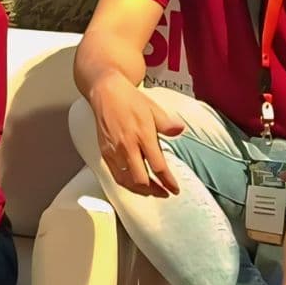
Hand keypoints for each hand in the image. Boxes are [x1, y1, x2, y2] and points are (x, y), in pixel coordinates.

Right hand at [90, 78, 187, 198]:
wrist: (106, 93)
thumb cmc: (130, 100)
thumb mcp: (154, 108)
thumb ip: (167, 124)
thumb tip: (180, 130)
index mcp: (143, 135)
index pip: (158, 166)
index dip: (168, 181)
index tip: (175, 189)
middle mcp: (127, 146)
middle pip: (141, 179)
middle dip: (155, 190)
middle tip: (165, 192)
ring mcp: (114, 151)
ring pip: (127, 181)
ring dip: (141, 190)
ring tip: (152, 191)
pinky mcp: (105, 153)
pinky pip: (116, 175)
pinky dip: (127, 184)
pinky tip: (134, 184)